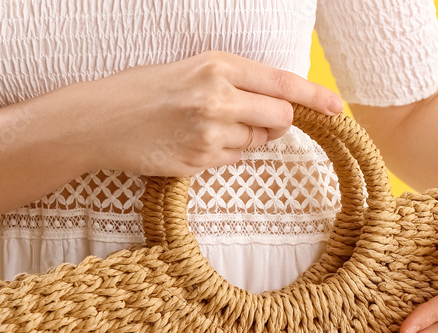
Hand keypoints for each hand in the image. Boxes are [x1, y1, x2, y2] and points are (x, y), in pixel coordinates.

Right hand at [83, 50, 343, 175]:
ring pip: (257, 142)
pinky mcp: (198, 161)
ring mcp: (209, 134)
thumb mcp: (191, 69)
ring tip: (207, 126)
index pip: (281, 83)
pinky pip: (233, 161)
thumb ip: (235, 81)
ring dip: (246, 138)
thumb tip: (277, 102)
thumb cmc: (144, 90)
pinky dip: (224, 154)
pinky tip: (195, 142)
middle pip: (279, 117)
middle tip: (252, 116)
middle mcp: (218, 98)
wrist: (100, 120)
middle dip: (276, 120)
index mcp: (217, 66)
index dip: (314, 97)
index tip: (337, 107)